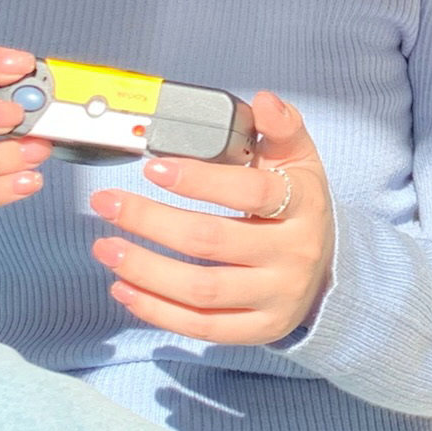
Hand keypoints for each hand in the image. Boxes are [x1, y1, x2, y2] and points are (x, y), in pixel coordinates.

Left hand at [88, 91, 333, 345]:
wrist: (327, 269)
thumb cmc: (299, 207)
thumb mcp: (300, 162)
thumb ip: (282, 129)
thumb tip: (265, 100)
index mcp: (303, 206)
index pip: (251, 193)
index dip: (200, 181)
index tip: (153, 168)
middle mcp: (293, 255)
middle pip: (213, 241)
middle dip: (151, 221)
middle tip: (108, 203)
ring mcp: (275, 297)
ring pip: (201, 289)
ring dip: (145, 268)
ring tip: (105, 246)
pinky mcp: (259, 330)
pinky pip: (202, 326)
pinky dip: (156, 310)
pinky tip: (123, 288)